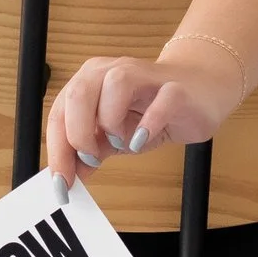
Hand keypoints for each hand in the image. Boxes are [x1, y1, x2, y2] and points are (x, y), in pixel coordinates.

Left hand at [46, 41, 250, 182]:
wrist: (200, 90)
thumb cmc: (152, 109)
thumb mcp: (115, 134)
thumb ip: (90, 151)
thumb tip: (68, 178)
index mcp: (91, 81)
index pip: (60, 113)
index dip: (57, 150)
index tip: (60, 184)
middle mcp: (113, 72)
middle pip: (79, 93)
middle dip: (77, 135)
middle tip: (91, 160)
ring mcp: (146, 77)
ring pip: (115, 85)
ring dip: (110, 122)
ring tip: (120, 144)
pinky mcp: (176, 89)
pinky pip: (161, 101)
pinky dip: (147, 124)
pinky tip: (141, 141)